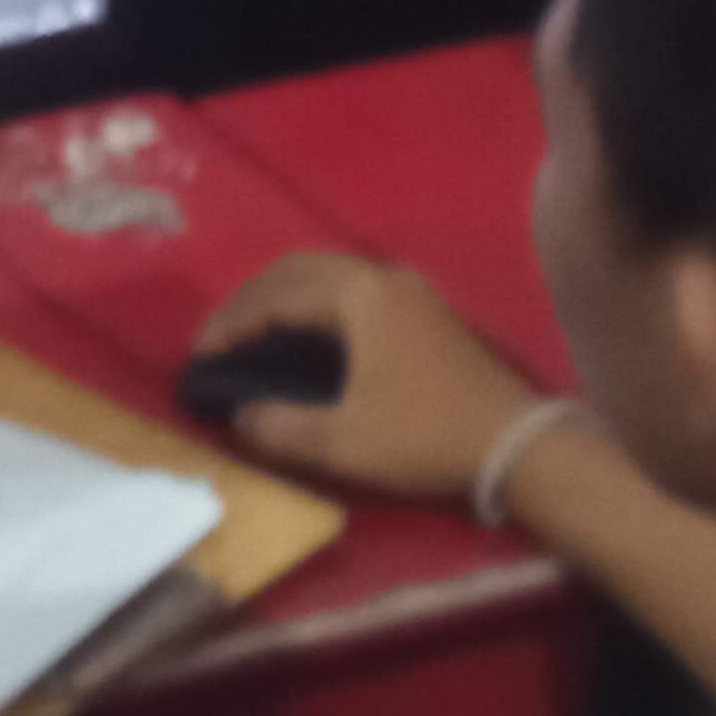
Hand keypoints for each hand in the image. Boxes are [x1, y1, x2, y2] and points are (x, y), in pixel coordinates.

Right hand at [188, 251, 543, 500]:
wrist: (517, 444)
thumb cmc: (424, 436)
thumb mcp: (342, 442)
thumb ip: (280, 427)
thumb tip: (239, 417)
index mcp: (357, 295)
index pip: (273, 296)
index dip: (228, 325)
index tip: (198, 359)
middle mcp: (380, 277)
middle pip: (295, 271)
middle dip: (249, 303)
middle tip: (219, 342)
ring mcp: (406, 290)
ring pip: (325, 277)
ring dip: (282, 300)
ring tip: (252, 339)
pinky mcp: (422, 311)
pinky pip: (350, 291)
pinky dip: (313, 307)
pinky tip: (304, 341)